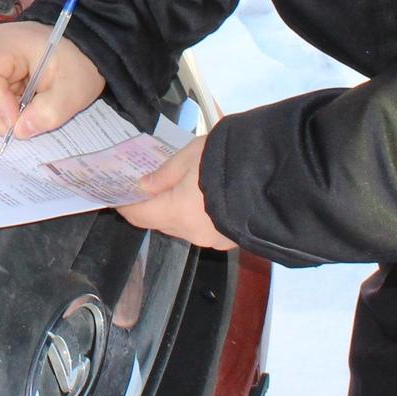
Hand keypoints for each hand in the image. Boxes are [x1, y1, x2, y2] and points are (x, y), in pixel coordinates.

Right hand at [0, 19, 104, 139]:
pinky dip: (7, 109)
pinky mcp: (1, 70)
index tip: (18, 122)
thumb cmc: (82, 62)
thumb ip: (48, 113)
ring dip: (2, 114)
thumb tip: (20, 131)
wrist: (90, 48)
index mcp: (10, 44)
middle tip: (22, 129)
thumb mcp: (73, 91)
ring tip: (28, 117)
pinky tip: (26, 110)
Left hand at [117, 133, 235, 250]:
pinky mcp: (230, 239)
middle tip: (150, 185)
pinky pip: (203, 228)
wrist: (276, 174)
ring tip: (180, 187)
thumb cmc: (228, 160)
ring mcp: (212, 239)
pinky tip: (204, 197)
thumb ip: (164, 174)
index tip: (119, 195)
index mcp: (177, 213)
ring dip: (176, 210)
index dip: (126, 205)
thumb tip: (143, 186)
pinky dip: (197, 215)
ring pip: (183, 226)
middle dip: (153, 205)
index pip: (139, 216)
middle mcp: (192, 233)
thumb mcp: (189, 156)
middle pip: (161, 222)